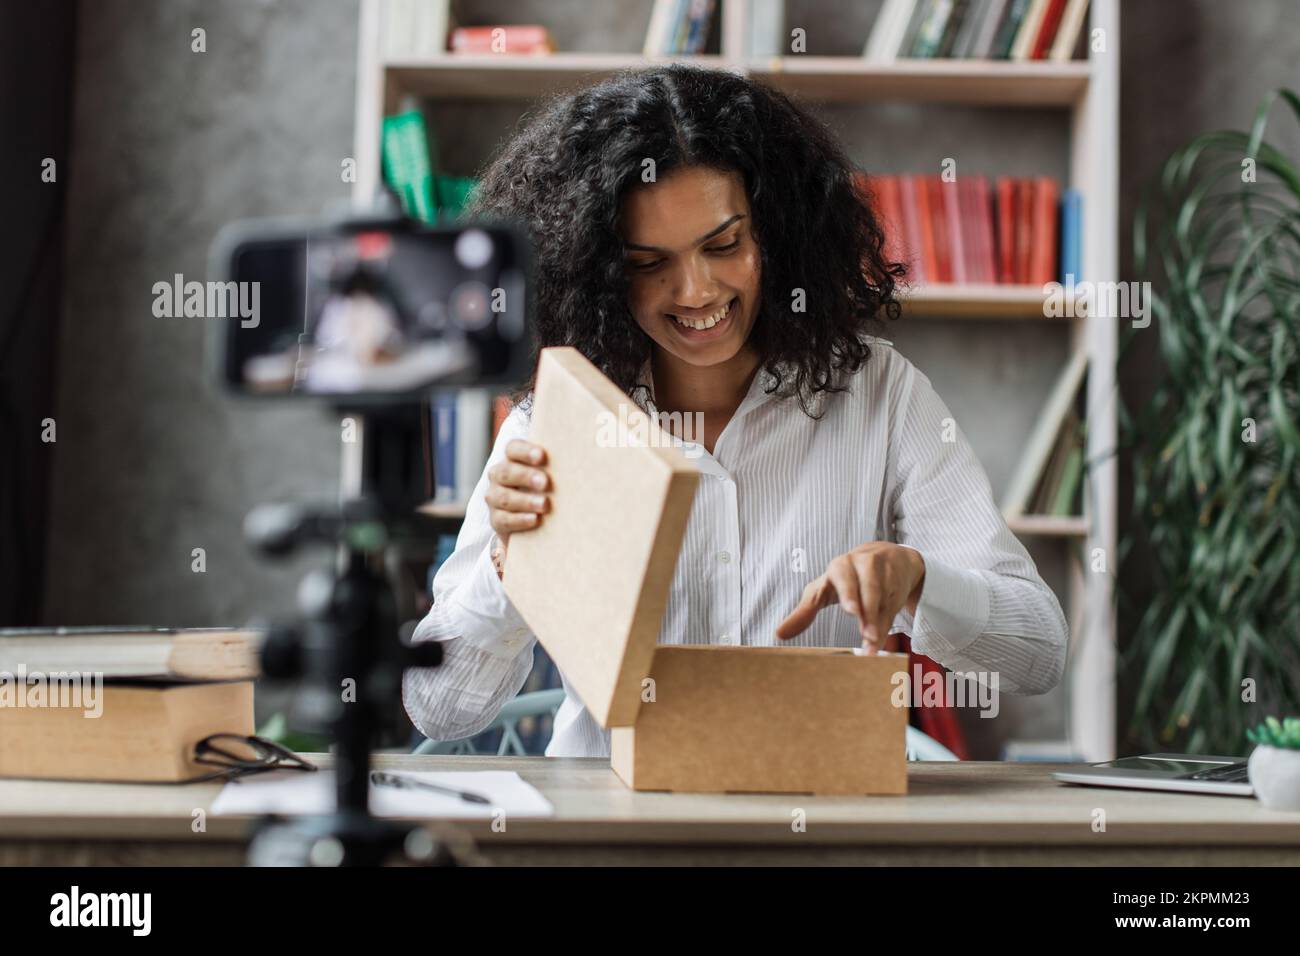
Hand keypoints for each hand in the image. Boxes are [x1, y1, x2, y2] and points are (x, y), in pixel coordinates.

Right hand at [484, 440, 550, 568]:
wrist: (530, 517)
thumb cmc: (547, 487)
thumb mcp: (552, 473)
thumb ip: (560, 464)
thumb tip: (589, 453)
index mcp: (512, 459)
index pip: (513, 449)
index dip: (525, 451)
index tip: (542, 456)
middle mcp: (499, 476)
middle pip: (506, 472)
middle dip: (526, 476)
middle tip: (545, 482)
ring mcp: (495, 498)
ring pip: (504, 497)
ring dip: (525, 501)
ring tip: (544, 505)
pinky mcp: (497, 520)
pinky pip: (504, 520)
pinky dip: (520, 520)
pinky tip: (535, 520)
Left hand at [775, 542, 925, 652]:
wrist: (893, 560)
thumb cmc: (851, 579)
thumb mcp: (827, 592)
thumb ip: (805, 612)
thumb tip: (778, 634)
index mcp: (835, 569)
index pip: (832, 580)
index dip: (839, 596)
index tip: (849, 612)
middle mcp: (856, 563)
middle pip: (856, 582)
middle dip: (858, 601)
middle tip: (862, 624)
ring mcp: (878, 566)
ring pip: (876, 594)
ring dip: (875, 619)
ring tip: (871, 639)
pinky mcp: (896, 572)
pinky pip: (892, 598)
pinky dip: (887, 617)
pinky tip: (882, 631)